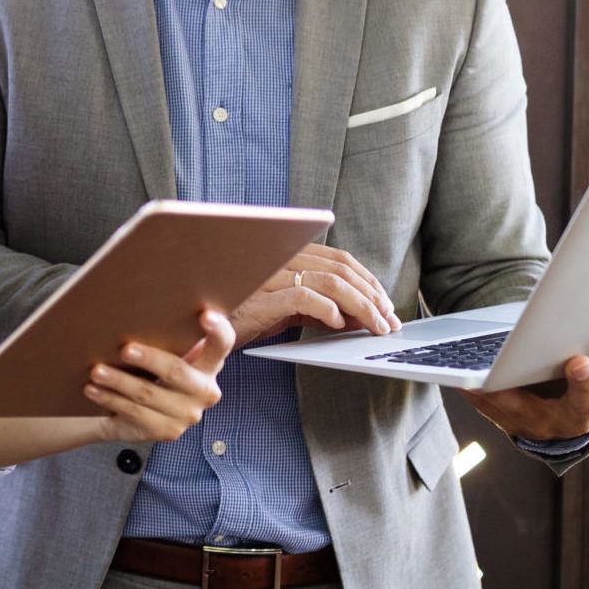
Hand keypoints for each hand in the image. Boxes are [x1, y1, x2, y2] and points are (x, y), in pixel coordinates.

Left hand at [84, 309, 234, 443]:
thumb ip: (165, 334)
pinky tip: (94, 390)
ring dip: (119, 381)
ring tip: (97, 371)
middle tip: (125, 349)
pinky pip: (135, 413)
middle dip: (149, 359)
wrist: (135, 412)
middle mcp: (205, 390)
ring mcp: (188, 414)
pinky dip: (111, 399)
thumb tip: (133, 306)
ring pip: (149, 394)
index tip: (205, 314)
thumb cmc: (150, 370)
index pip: (222, 344)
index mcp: (210, 363)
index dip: (218, 330)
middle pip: (177, 371)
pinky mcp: (168, 431)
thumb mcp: (163, 351)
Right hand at [225, 243, 401, 345]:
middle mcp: (277, 259)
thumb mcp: (285, 309)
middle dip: (372, 295)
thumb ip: (317, 306)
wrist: (200, 333)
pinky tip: (338, 324)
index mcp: (284, 255)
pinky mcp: (259, 298)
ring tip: (375, 326)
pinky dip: (327, 309)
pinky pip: (303, 297)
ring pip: (329, 282)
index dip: (367, 279)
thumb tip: (359, 315)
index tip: (386, 304)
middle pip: (339, 268)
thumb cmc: (241, 319)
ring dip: (361, 306)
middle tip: (389, 320)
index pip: (338, 258)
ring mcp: (267, 277)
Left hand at [459, 322, 588, 442]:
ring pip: (528, 407)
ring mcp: (532, 417)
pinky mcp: (495, 408)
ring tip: (507, 370)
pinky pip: (484, 398)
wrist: (535, 408)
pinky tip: (466, 379)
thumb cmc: (585, 381)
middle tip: (580, 360)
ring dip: (520, 392)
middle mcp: (572, 416)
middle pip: (584, 404)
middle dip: (585, 385)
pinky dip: (475, 388)